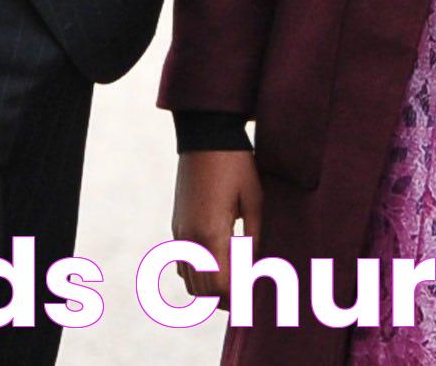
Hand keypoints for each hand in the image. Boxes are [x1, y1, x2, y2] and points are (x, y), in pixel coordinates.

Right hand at [169, 150, 260, 303]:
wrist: (205, 136)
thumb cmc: (236, 165)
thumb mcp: (255, 201)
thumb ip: (255, 238)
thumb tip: (257, 267)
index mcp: (210, 234)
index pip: (221, 287)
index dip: (239, 298)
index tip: (256, 296)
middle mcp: (190, 238)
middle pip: (204, 292)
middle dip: (227, 298)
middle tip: (249, 293)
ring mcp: (180, 233)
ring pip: (190, 281)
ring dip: (211, 288)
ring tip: (237, 279)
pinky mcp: (177, 225)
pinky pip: (183, 263)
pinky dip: (199, 273)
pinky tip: (220, 261)